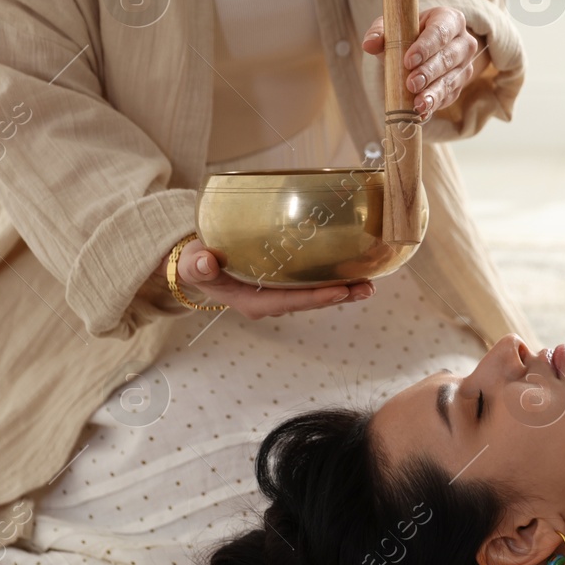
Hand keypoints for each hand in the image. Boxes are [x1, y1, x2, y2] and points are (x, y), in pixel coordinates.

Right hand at [152, 239, 373, 319]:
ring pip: (316, 293)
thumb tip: (206, 262)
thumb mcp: (192, 263)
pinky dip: (334, 277)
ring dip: (344, 289)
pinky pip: (313, 281)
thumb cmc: (196, 262)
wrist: (199, 262)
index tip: (339, 292)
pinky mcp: (286, 281)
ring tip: (371, 283)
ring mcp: (280, 292)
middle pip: (310, 301)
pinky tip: (356, 269)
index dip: (315, 298)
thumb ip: (197, 264)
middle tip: (368, 288)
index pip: (289, 301)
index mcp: (253, 302)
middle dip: (340, 296)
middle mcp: (272, 301)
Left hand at [361, 5, 488, 121]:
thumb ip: (380, 33)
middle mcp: (464, 42)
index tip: (408, 61)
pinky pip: (449, 96)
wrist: (425, 48)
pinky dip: (434, 104)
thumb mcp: (393, 28)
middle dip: (429, 72)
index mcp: (450, 20)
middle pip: (448, 58)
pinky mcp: (460, 85)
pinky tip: (422, 112)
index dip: (426, 47)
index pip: (440, 32)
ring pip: (451, 80)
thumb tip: (369, 44)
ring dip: (434, 93)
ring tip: (418, 104)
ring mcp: (464, 65)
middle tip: (411, 84)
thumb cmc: (409, 33)